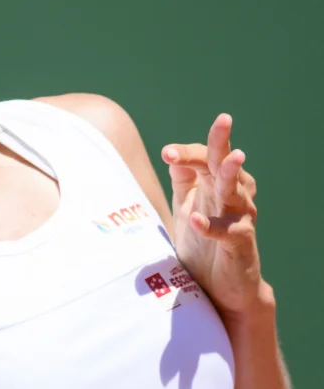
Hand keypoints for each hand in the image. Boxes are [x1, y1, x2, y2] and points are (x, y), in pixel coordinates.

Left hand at [161, 113, 267, 317]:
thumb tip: (171, 153)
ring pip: (237, 192)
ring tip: (230, 159)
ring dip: (231, 175)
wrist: (220, 286)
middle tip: (223, 121)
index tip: (167, 153)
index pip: (204, 159)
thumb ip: (183, 181)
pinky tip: (197, 221)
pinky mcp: (240, 245)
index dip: (188, 153)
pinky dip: (212, 227)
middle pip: (225, 165)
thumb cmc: (203, 242)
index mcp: (215, 185)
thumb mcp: (188, 206)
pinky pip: (230, 232)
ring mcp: (239, 219)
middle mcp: (230, 197)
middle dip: (222, 143)